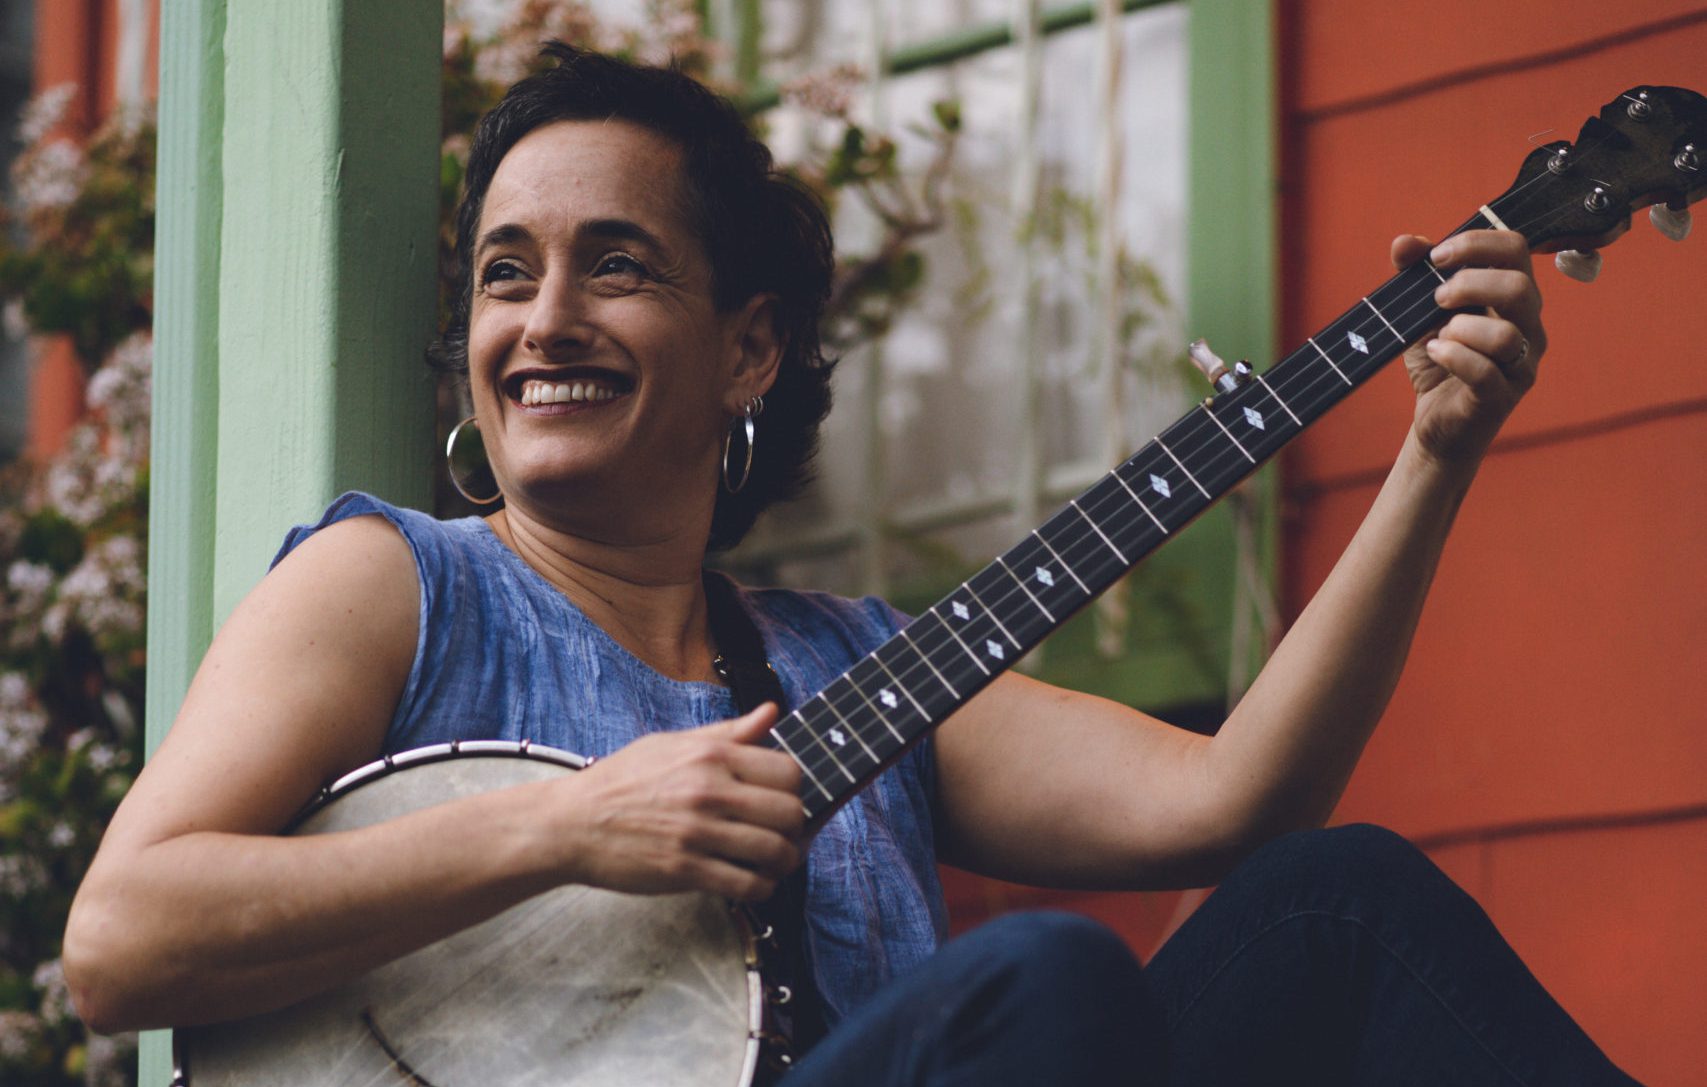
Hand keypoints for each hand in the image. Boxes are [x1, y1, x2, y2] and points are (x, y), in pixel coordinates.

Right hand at [547, 704, 805, 900]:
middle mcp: (708, 791)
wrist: (571, 823)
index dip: (796, 789)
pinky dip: (761, 888)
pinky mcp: (685, 870)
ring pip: (774, 852)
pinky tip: (753, 882)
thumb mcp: (672, 743)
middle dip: (796, 828)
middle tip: (784, 834)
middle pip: (789, 813)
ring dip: (783, 862)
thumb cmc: (622, 780)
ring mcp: (697, 833)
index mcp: (710, 756)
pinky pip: (747, 885)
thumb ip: (728, 733)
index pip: (788, 771)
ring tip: (773, 862)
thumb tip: (771, 712)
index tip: (785, 799)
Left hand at [1391, 230, 1546, 467]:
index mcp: (1514, 297)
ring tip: (1439, 335)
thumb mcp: (1421, 313)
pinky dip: (1454, 357)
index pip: (1517, 249)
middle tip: (1436, 299)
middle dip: (1469, 284)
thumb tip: (1404, 242)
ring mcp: (1521, 364)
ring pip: (1508, 335)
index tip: (1437, 257)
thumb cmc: (1439, 359)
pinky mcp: (1502, 397)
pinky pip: (1486, 372)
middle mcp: (1528, 326)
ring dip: (1462, 328)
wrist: (1437, 421)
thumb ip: (1414, 275)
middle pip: (1519, 288)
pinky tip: (1435, 352)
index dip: (1476, 243)